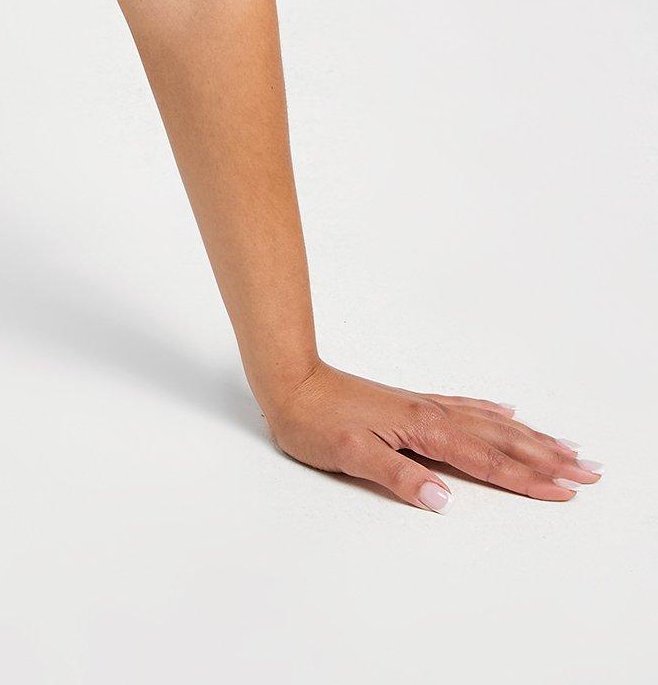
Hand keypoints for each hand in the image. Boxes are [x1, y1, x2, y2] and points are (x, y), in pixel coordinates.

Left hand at [261, 358, 603, 510]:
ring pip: (489, 423)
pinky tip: (506, 413)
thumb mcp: (349, 455)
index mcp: (422, 427)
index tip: (566, 490)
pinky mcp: (410, 404)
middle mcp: (430, 413)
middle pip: (501, 439)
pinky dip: (492, 413)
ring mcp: (422, 406)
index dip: (527, 478)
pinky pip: (465, 408)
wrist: (287, 379)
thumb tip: (441, 499)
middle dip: (547, 456)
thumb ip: (397, 475)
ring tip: (566, 445)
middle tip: (590, 470)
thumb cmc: (313, 419)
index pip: (486, 460)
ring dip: (530, 436)